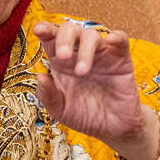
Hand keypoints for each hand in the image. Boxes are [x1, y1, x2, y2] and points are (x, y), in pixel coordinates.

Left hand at [32, 20, 158, 159]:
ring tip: (82, 72)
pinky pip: (121, 40)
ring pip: (92, 35)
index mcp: (61, 62)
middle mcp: (79, 53)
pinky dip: (116, 37)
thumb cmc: (84, 115)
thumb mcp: (60, 110)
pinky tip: (110, 40)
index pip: (51, 39)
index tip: (38, 30)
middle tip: (63, 56)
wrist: (111, 129)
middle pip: (70, 30)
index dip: (45, 30)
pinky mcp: (120, 59)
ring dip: (85, 50)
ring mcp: (101, 54)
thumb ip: (48, 95)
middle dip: (64, 38)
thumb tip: (39, 75)